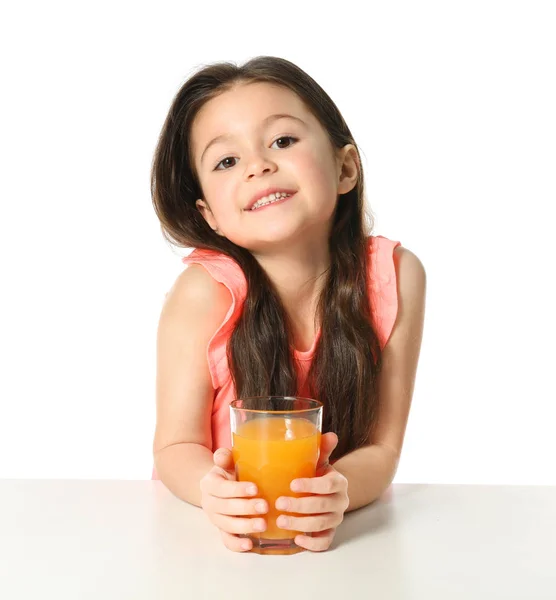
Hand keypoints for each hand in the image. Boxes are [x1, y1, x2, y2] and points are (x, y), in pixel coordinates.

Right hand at [199, 448, 268, 551]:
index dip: (238, 489)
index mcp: (209, 484)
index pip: (222, 488)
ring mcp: (215, 519)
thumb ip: (224, 456)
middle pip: (225, 508)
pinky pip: (227, 540)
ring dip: (245, 526)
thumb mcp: (225, 461)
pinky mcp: (222, 531)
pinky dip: (237, 545)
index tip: (255, 488)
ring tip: (263, 524)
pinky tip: (250, 544)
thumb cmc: (228, 471)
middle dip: (246, 508)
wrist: (219, 486)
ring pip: (227, 525)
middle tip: (265, 506)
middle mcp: (209, 503)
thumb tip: (222, 456)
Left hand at [274, 432, 348, 551]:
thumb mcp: (320, 460)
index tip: (292, 484)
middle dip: (300, 506)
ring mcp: (335, 519)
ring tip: (280, 520)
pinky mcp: (330, 533)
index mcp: (339, 482)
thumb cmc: (318, 475)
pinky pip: (324, 543)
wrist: (327, 493)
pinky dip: (311, 544)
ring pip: (321, 525)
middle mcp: (340, 502)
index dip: (312, 485)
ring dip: (300, 524)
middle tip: (279, 503)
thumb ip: (322, 448)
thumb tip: (330, 434)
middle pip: (322, 506)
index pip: (329, 485)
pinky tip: (296, 539)